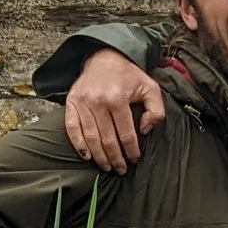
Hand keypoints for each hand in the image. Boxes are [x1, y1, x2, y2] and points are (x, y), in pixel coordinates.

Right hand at [63, 49, 166, 173]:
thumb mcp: (150, 88)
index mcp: (118, 98)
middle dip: (115, 159)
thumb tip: (145, 131)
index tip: (134, 160)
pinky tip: (87, 156)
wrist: (105, 57)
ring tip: (106, 167)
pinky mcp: (71, 102)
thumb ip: (156, 111)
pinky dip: (78, 144)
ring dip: (99, 156)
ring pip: (90, 138)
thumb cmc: (129, 76)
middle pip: (107, 139)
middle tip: (120, 170)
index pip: (126, 133)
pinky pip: (72, 128)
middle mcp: (98, 101)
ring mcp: (82, 102)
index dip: (131, 151)